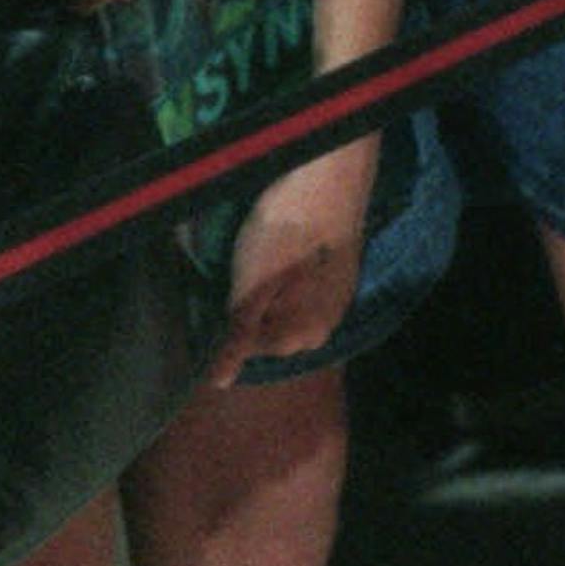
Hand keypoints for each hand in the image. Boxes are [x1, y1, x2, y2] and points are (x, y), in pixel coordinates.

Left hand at [209, 142, 372, 384]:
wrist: (326, 183)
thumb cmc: (281, 239)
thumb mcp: (246, 292)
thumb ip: (235, 341)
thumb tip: (219, 382)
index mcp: (302, 338)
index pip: (250, 345)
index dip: (231, 317)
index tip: (225, 286)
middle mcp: (327, 327)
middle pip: (273, 329)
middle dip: (255, 307)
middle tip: (244, 266)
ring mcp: (341, 298)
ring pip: (292, 306)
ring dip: (275, 290)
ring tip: (264, 254)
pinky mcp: (345, 270)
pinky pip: (309, 285)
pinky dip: (294, 273)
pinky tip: (287, 247)